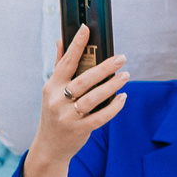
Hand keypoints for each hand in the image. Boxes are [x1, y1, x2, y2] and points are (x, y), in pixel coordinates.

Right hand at [36, 27, 127, 160]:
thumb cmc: (54, 114)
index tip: (86, 29)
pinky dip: (113, 107)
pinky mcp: (79, 130)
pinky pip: (100, 117)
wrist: (50, 146)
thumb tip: (62, 40)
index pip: (65, 63)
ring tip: (125, 75)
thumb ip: (59, 66)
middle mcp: (57, 101)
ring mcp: (67, 117)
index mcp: (51, 87)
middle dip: (104, 68)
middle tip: (121, 58)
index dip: (75, 45)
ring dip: (111, 86)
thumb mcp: (52, 91)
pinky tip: (123, 97)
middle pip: (83, 81)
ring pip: (93, 98)